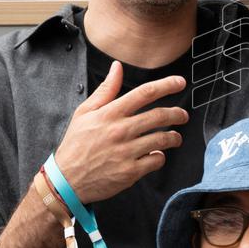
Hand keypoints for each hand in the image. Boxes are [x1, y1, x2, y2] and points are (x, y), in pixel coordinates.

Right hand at [53, 61, 187, 203]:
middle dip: (177, 113)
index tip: (180, 82)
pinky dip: (160, 157)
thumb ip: (105, 90)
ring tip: (175, 137)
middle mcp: (119, 131)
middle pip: (159, 115)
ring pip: (162, 139)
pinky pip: (156, 160)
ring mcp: (126, 152)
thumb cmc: (76, 145)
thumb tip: (117, 67)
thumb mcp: (84, 113)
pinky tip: (157, 155)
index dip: (166, 85)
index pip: (144, 93)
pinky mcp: (130, 171)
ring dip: (174, 137)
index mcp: (109, 114)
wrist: (66, 180)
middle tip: (183, 115)